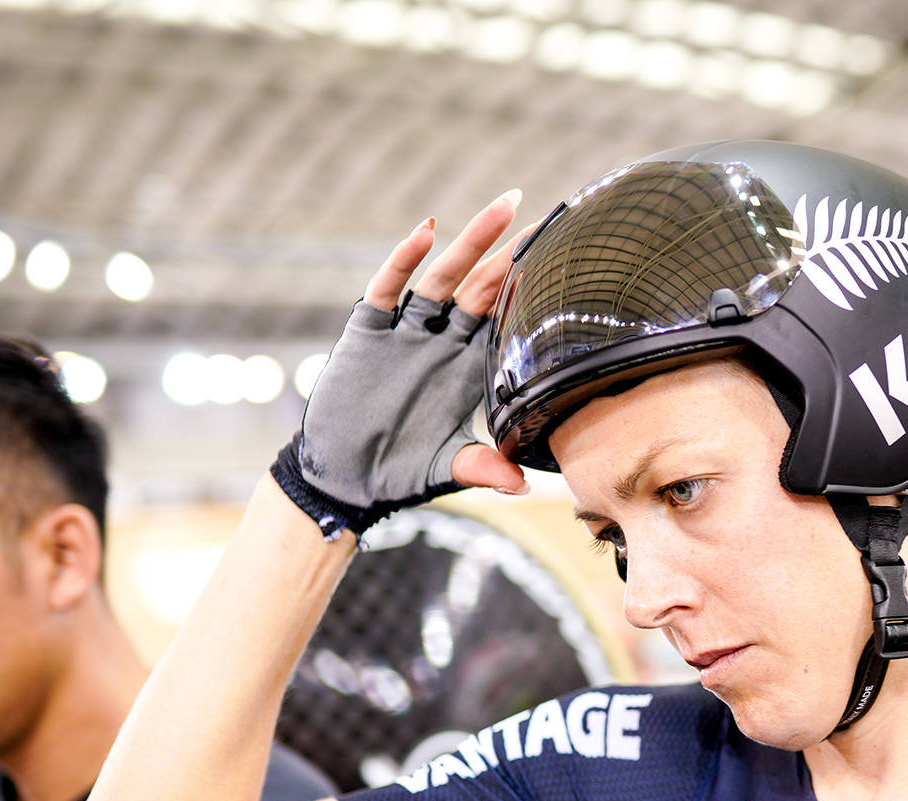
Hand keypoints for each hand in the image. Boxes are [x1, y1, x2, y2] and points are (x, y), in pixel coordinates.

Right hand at [272, 192, 529, 538]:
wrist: (343, 477)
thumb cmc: (398, 473)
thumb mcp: (443, 469)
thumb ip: (479, 468)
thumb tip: (520, 486)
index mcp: (468, 371)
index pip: (505, 322)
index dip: (530, 293)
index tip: (564, 263)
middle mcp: (442, 343)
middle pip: (481, 288)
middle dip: (509, 253)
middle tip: (543, 216)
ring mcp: (406, 332)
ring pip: (443, 277)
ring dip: (470, 243)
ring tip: (501, 208)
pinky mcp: (368, 331)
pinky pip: (388, 288)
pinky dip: (405, 261)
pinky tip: (427, 232)